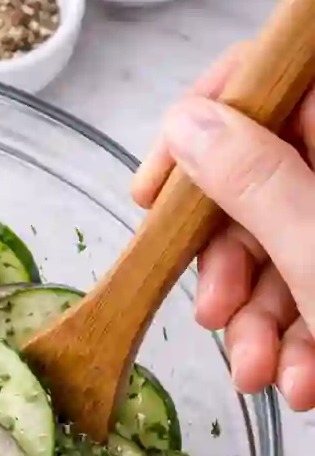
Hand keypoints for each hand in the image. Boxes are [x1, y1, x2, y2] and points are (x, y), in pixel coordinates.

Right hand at [133, 44, 314, 411]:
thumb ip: (255, 184)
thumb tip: (190, 125)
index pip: (272, 76)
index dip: (201, 127)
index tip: (155, 193)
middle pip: (271, 170)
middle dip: (233, 257)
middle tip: (214, 313)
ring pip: (292, 239)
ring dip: (262, 315)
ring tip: (260, 371)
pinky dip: (303, 334)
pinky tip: (301, 379)